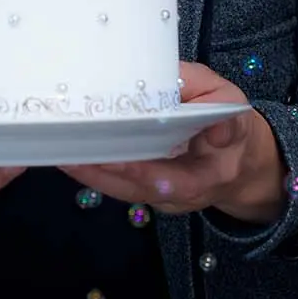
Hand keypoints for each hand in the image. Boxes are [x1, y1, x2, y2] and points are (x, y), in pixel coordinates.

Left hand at [57, 61, 287, 224]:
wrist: (237, 159)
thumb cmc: (229, 123)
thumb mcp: (231, 104)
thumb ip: (216, 103)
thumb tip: (193, 101)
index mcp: (210, 174)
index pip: (177, 182)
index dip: (143, 172)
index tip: (114, 156)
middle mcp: (181, 194)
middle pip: (137, 190)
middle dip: (103, 173)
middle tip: (70, 151)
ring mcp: (161, 197)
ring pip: (122, 190)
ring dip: (90, 172)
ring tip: (60, 150)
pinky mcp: (146, 190)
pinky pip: (118, 185)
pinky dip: (93, 171)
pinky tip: (70, 152)